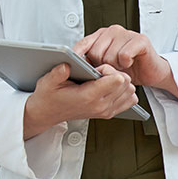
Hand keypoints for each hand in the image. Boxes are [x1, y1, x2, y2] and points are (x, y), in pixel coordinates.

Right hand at [23, 63, 137, 138]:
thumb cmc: (49, 97)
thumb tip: (66, 65)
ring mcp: (106, 111)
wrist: (47, 113)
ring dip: (120, 82)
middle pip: (126, 84)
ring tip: (104, 79)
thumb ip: (57, 73)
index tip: (95, 68)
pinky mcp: (108, 113)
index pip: (117, 79)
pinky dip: (123, 92)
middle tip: (99, 72)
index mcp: (88, 97)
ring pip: (130, 91)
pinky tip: (110, 87)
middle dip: (115, 72)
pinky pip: (129, 100)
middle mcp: (100, 105)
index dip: (108, 68)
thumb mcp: (48, 82)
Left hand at [73, 26, 177, 99]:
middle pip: (95, 53)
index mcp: (102, 35)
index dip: (76, 55)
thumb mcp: (105, 65)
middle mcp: (113, 31)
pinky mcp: (140, 40)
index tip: (70, 65)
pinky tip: (130, 63)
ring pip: (109, 56)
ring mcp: (127, 33)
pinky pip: (123, 55)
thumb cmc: (128, 68)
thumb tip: (73, 66)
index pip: (83, 43)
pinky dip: (126, 64)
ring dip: (115, 67)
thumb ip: (92, 61)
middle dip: (102, 67)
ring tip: (122, 67)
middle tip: (111, 69)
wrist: (152, 71)